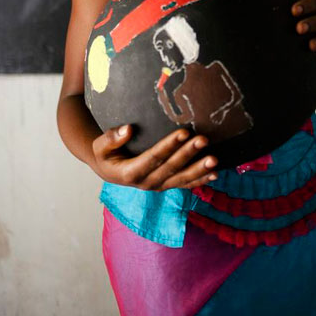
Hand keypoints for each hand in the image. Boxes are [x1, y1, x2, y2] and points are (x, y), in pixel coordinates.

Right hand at [92, 125, 217, 190]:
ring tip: (214, 160)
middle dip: (188, 153)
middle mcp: (146, 183)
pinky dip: (201, 180)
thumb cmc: (106, 154)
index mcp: (129, 173)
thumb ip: (111, 138)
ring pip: (181, 179)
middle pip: (171, 167)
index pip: (153, 158)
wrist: (109, 170)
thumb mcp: (100, 146)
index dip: (168, 146)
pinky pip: (186, 185)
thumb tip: (127, 129)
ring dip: (199, 170)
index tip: (183, 132)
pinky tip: (215, 174)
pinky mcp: (167, 185)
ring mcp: (158, 186)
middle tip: (203, 140)